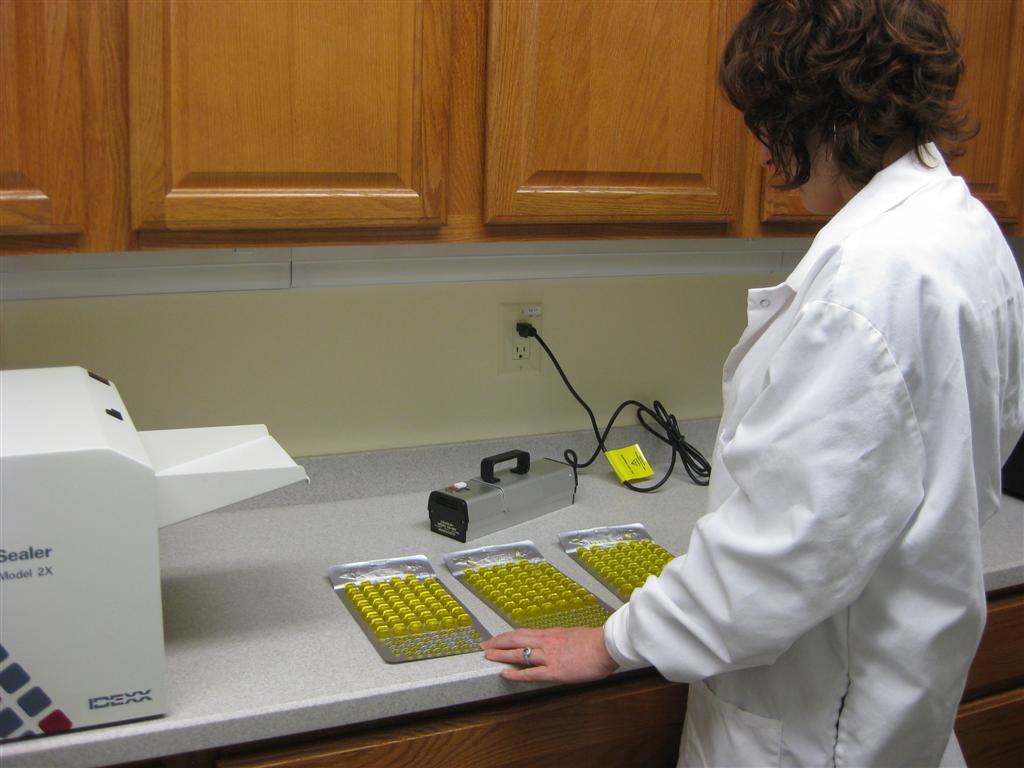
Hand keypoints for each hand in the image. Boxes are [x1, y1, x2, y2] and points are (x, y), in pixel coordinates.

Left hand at [480, 626, 618, 683]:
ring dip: (501, 655)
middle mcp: (547, 642)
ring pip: (519, 654)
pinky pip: (531, 673)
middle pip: (516, 639)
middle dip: (498, 642)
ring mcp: (549, 656)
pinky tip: (504, 674)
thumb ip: (563, 641)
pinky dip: (516, 674)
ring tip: (487, 656)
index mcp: (552, 633)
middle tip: (484, 645)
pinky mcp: (555, 671)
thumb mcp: (575, 636)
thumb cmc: (597, 642)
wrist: (607, 646)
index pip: (523, 633)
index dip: (507, 635)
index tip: (497, 637)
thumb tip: (559, 647)